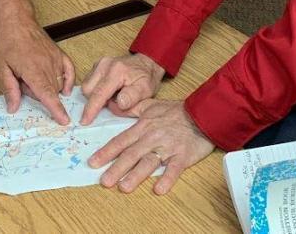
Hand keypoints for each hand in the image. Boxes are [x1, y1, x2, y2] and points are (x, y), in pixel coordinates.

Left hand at [0, 12, 75, 124]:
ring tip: (33, 76)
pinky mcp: (59, 53)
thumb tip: (13, 108)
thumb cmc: (7, 43)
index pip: (47, 95)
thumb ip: (9, 89)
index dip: (56, 109)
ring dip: (48, 87)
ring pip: (59, 83)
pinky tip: (65, 87)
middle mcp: (47, 66)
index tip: (64, 121)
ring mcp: (55, 59)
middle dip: (38, 94)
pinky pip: (69, 70)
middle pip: (51, 91)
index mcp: (33, 71)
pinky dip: (69, 80)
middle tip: (23, 82)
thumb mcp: (1, 67)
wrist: (17, 21)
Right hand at [80, 53, 163, 123]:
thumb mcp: (145, 89)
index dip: (91, 109)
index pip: (99, 93)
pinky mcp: (97, 65)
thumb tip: (119, 104)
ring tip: (112, 96)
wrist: (146, 62)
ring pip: (87, 86)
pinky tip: (108, 91)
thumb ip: (132, 97)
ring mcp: (99, 64)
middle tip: (112, 103)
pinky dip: (95, 90)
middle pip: (88, 89)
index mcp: (116, 71)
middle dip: (95, 102)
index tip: (85, 121)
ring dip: (95, 96)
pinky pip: (89, 82)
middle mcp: (104, 65)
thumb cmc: (146, 77)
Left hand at [89, 99, 213, 193]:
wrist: (202, 113)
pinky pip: (174, 168)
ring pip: (149, 162)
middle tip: (104, 181)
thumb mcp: (151, 105)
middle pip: (131, 154)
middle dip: (116, 168)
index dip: (106, 152)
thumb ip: (132, 108)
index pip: (121, 141)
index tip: (93, 162)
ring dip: (136, 175)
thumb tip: (112, 105)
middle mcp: (152, 137)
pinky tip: (158, 189)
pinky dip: (167, 179)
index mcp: (143, 127)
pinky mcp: (183, 155)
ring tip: (124, 187)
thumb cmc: (176, 111)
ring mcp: (167, 147)